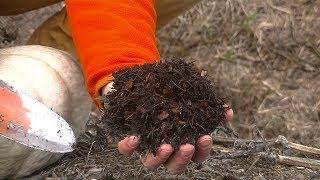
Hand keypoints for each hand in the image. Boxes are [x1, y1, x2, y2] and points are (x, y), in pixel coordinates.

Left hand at [102, 83, 233, 174]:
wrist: (142, 91)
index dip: (202, 150)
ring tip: (166, 146)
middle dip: (183, 158)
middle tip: (187, 145)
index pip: (196, 156)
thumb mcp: (188, 100)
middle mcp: (165, 151)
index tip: (206, 137)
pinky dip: (130, 147)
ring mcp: (146, 149)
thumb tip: (227, 111)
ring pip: (152, 164)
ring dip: (160, 157)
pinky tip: (134, 137)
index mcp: (181, 144)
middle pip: (175, 166)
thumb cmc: (169, 100)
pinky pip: (126, 150)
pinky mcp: (128, 143)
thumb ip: (206, 108)